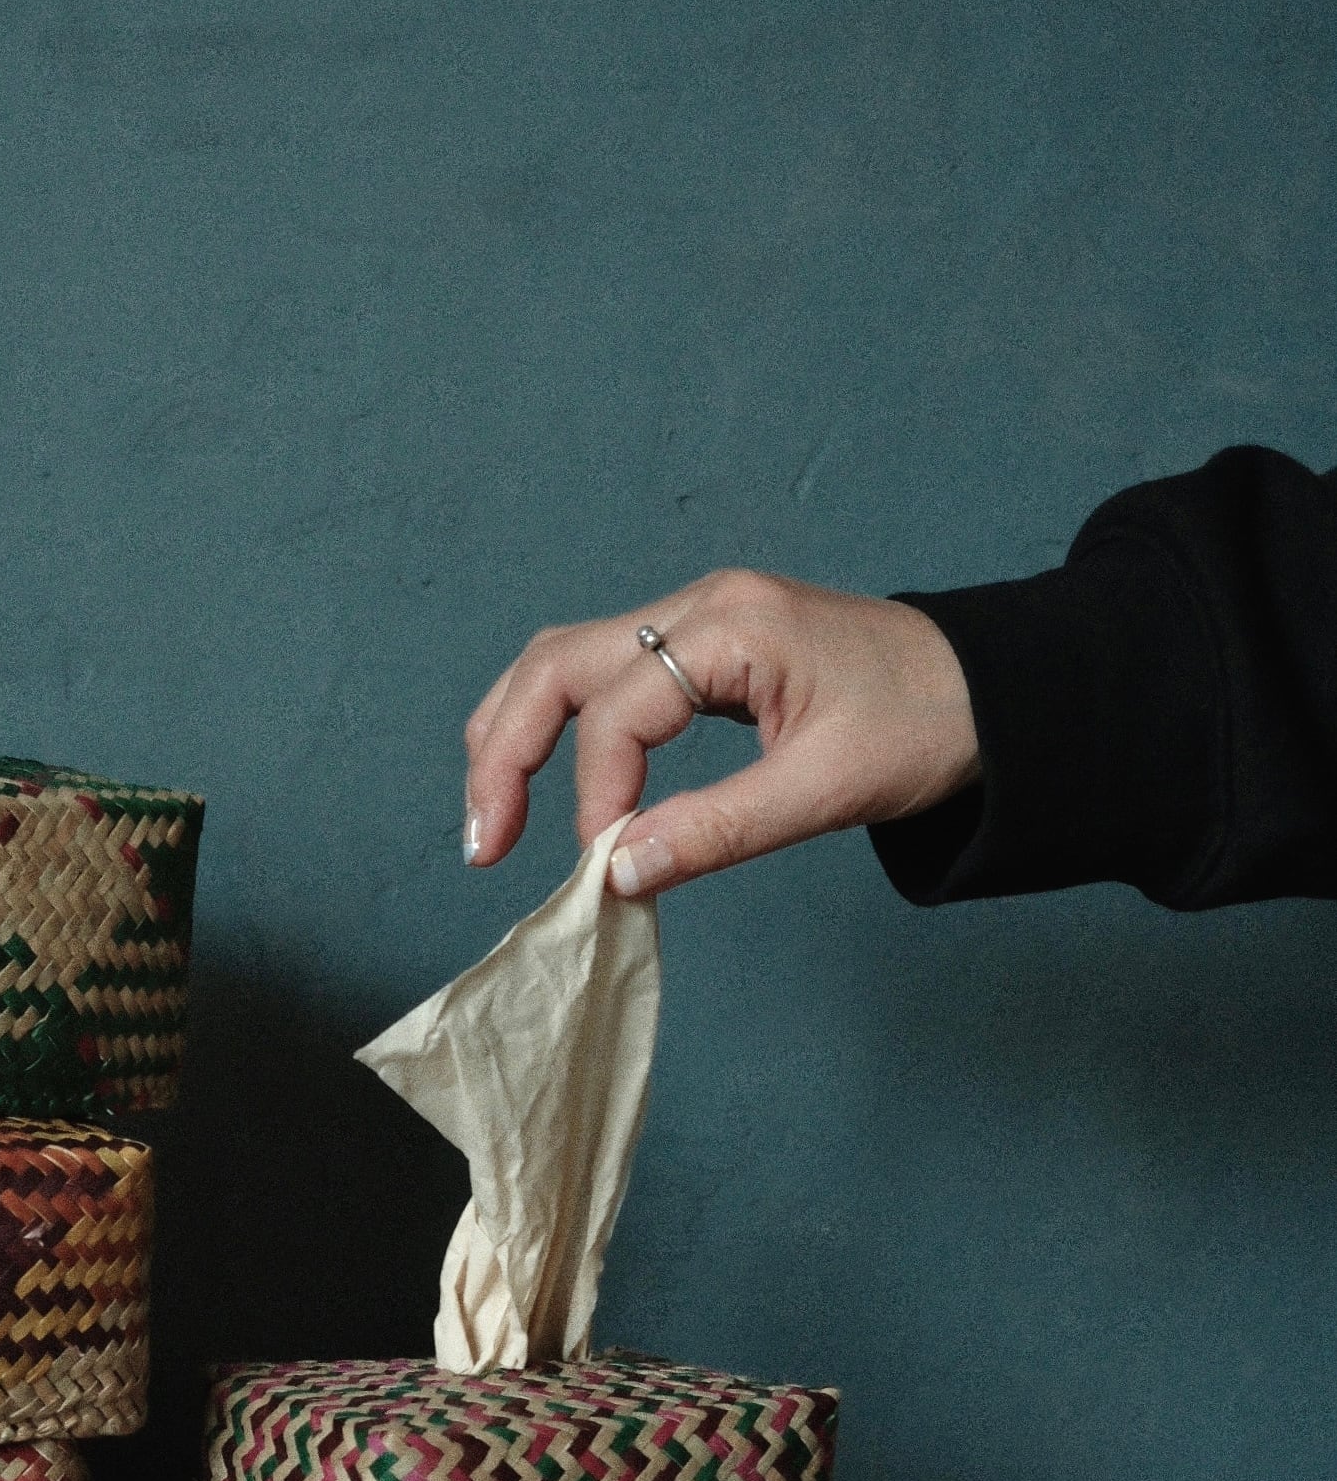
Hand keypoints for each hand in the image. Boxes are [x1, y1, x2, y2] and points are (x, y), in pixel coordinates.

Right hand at [462, 570, 981, 896]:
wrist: (997, 690)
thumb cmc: (930, 724)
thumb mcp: (828, 788)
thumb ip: (717, 831)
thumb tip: (617, 874)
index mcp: (732, 623)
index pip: (617, 708)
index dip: (594, 793)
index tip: (605, 867)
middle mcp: (701, 606)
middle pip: (555, 664)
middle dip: (503, 750)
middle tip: (483, 843)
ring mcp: (699, 621)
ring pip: (565, 664)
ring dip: (515, 736)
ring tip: (492, 818)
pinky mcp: (705, 650)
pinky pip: (604, 678)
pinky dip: (561, 730)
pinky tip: (549, 784)